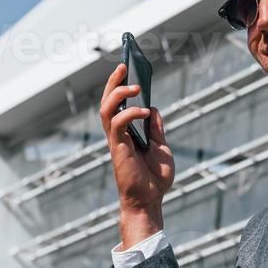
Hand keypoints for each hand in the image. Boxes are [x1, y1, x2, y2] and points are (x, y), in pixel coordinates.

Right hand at [100, 62, 174, 245]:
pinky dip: (130, 113)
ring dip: (118, 93)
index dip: (118, 86)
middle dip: (113, 82)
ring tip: (135, 84)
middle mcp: (117, 135)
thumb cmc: (155, 178)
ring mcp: (116, 141)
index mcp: (126, 133)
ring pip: (106, 110)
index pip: (117, 105)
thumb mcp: (161, 147)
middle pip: (107, 102)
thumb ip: (155, 128)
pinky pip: (118, 124)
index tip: (126, 68)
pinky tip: (144, 111)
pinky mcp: (118, 149)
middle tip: (123, 65)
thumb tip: (152, 107)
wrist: (151, 201)